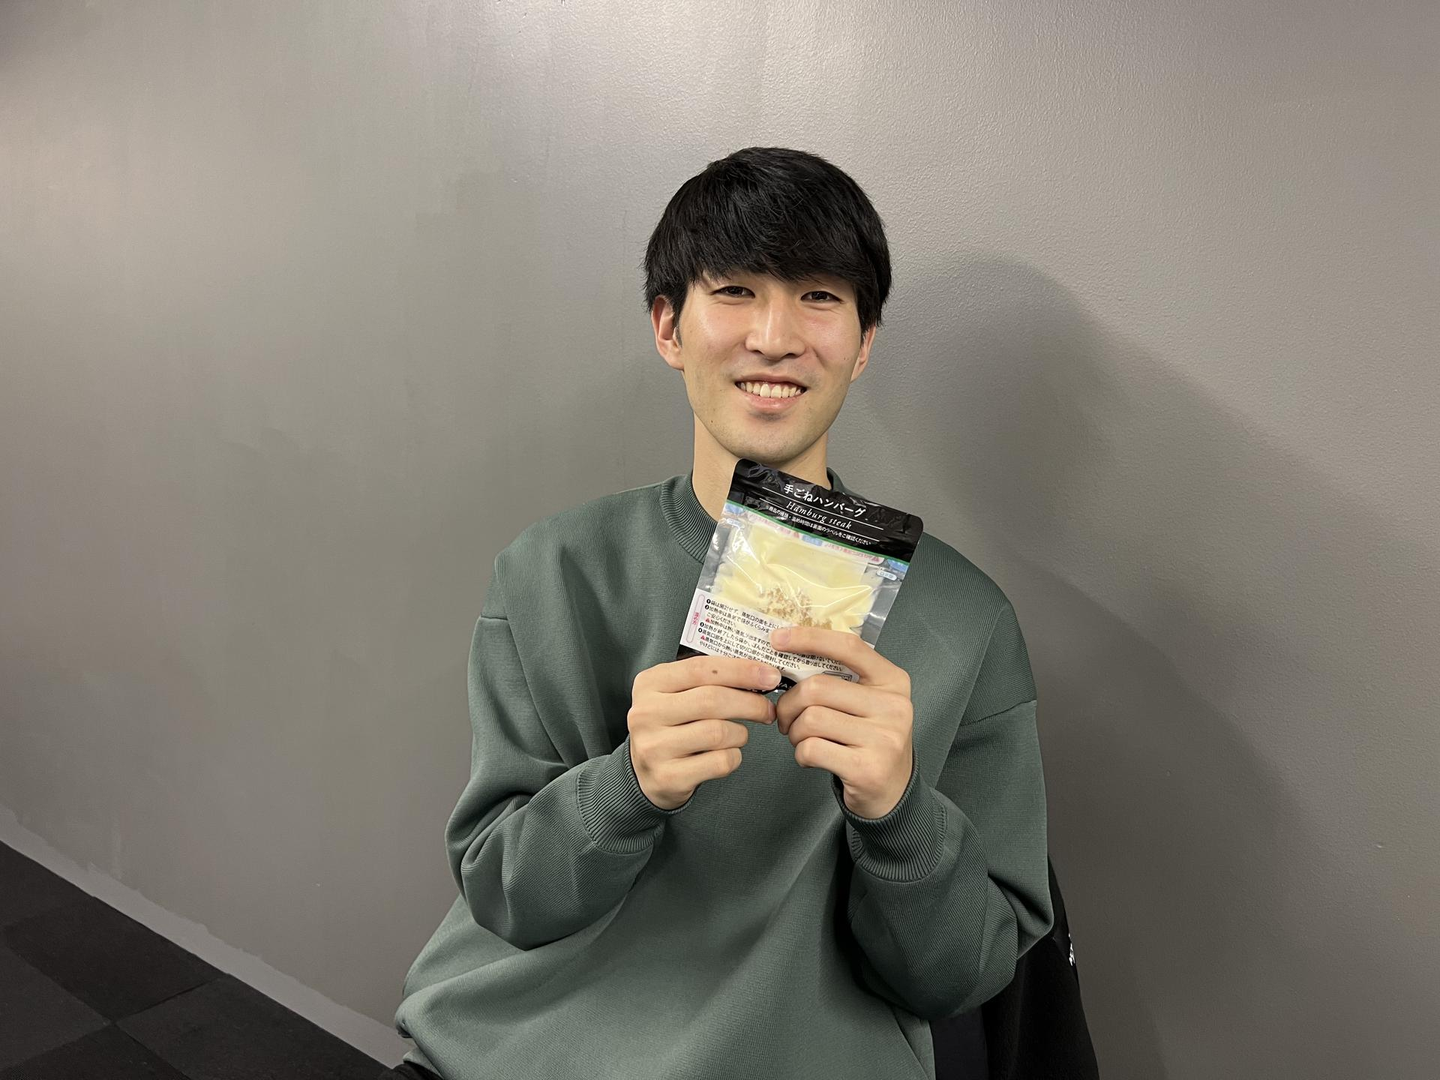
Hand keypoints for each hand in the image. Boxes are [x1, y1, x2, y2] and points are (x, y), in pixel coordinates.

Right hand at [627, 655, 780, 809]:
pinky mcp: (668, 776)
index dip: (741, 671)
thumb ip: (709, 679)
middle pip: (712, 700)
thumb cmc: (670, 726)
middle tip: (767, 709)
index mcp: (650, 683)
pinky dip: (734, 757)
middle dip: (750, 703)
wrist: (644, 772)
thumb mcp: (676, 693)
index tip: (769, 675)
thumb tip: (759, 672)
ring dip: (741, 733)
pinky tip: (727, 754)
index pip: (701, 669)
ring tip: (739, 734)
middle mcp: (646, 713)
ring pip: (719, 733)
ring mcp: (654, 747)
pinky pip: (719, 762)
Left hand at [770, 626, 914, 818]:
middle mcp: (893, 707)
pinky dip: (801, 754)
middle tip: (786, 717)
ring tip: (801, 738)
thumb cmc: (870, 739)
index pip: (848, 647)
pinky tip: (811, 757)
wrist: (893, 790)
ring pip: (811, 719)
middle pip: (818, 688)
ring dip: (794, 731)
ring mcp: (883, 739)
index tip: (777, 639)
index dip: (809, 639)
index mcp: (892, 681)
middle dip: (790, 703)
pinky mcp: (867, 768)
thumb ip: (840, 679)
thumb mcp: (868, 702)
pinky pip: (812, 749)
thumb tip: (787, 656)